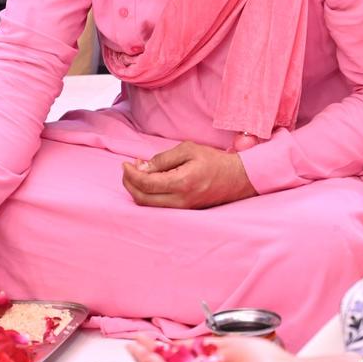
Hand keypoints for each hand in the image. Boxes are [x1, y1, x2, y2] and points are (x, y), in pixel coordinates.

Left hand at [122, 141, 256, 208]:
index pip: (146, 184)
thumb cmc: (213, 161)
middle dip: (129, 183)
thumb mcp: (188, 150)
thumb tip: (142, 167)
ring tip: (139, 171)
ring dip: (137, 189)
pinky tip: (150, 180)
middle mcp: (181, 201)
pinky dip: (148, 195)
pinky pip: (159, 207)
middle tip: (128, 168)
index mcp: (182, 183)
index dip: (131, 174)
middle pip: (143, 199)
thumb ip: (163, 159)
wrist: (237, 178)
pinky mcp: (184, 211)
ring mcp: (182, 209)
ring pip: (149, 205)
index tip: (126, 163)